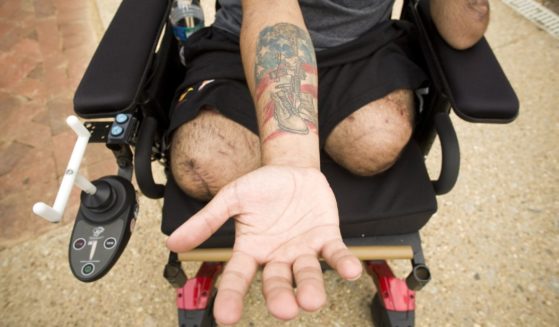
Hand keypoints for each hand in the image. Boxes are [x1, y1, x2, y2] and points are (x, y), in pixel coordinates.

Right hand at [166, 165, 362, 324]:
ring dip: (311, 287)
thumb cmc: (261, 186)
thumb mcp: (231, 198)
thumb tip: (173, 242)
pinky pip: (335, 254)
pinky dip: (343, 263)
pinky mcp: (326, 238)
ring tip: (312, 301)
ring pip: (307, 273)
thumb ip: (207, 221)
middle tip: (284, 309)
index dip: (232, 296)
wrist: (292, 168)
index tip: (226, 317)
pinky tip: (351, 271)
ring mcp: (303, 249)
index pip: (238, 277)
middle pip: (276, 282)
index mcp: (252, 249)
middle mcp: (277, 256)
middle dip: (280, 297)